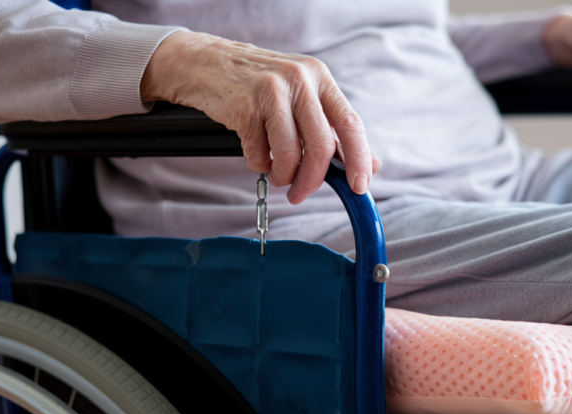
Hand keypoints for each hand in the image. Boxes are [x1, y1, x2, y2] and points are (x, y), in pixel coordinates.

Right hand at [141, 31, 380, 203]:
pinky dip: (258, 164)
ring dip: (283, 176)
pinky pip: (259, 154)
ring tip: (276, 175)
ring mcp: (270, 91)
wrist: (203, 62)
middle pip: (321, 147)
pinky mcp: (243, 106)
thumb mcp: (299, 94)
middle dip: (312, 180)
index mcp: (319, 77)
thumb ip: (331, 127)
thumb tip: (368, 165)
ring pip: (291, 155)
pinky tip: (254, 153)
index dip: (358, 160)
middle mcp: (299, 80)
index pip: (350, 123)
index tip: (359, 187)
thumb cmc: (255, 84)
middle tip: (299, 193)